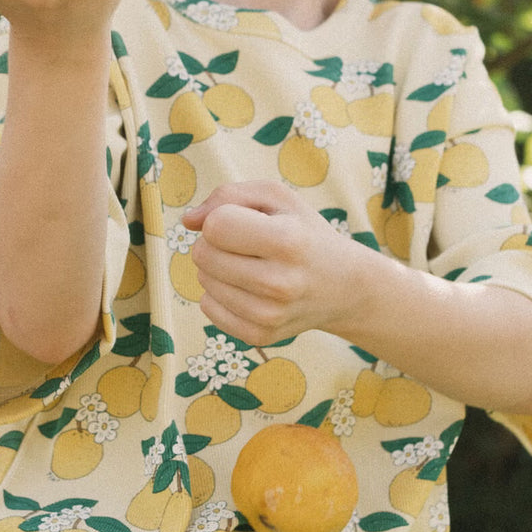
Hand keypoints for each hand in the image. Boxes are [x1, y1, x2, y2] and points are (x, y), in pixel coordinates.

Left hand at [182, 181, 361, 345]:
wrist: (343, 285)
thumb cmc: (303, 232)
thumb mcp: (276, 197)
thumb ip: (227, 196)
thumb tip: (188, 221)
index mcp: (288, 241)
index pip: (215, 226)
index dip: (222, 218)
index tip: (244, 222)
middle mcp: (280, 283)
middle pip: (203, 255)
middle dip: (215, 243)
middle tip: (246, 245)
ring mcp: (270, 315)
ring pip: (203, 281)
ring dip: (217, 268)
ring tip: (251, 265)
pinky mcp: (260, 335)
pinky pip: (208, 308)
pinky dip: (219, 294)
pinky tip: (247, 288)